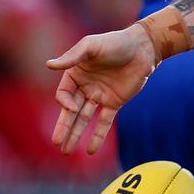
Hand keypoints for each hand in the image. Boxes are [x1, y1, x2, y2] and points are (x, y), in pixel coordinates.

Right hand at [46, 24, 157, 154]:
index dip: (64, 102)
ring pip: (84, 118)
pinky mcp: (115, 102)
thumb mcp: (92, 46)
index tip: (70, 106)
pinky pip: (104, 121)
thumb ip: (72, 56)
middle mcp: (86, 86)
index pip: (63, 94)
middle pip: (71, 110)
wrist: (144, 47)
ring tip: (66, 151)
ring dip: (76, 134)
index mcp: (76, 73)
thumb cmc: (116, 42)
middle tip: (56, 142)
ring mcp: (100, 95)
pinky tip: (91, 150)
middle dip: (64, 126)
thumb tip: (49, 65)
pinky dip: (98, 135)